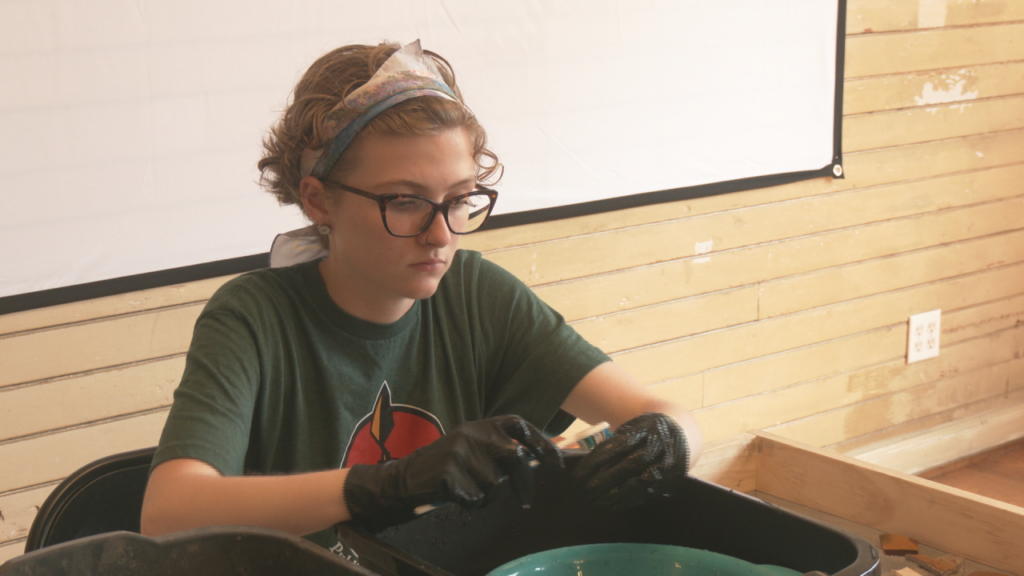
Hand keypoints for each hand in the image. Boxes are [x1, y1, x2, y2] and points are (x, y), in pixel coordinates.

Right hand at [342, 415, 561, 530]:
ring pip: (496, 484)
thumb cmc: (447, 465)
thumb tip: (542, 457)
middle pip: (514, 459)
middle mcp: (472, 434)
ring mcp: (460, 453)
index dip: (542, 443)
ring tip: (470, 489)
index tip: (558, 462)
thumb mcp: (473, 446)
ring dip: (488, 494)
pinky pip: (476, 498)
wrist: (405, 478)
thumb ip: (501, 448)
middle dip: (523, 484)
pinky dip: (471, 503)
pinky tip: (457, 496)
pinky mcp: (448, 475)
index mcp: (481, 425)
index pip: (520, 426)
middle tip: (526, 501)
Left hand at [572, 412, 688, 509]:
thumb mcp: (633, 427)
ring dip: (613, 495)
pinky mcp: (668, 482)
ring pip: (636, 483)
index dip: (595, 462)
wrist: (682, 433)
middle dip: (602, 481)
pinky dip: (627, 501)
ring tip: (594, 501)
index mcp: (645, 430)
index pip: (616, 447)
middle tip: (582, 490)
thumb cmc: (647, 430)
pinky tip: (611, 506)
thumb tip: (589, 462)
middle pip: (626, 467)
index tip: (577, 475)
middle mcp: (658, 448)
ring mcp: (665, 466)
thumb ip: (615, 442)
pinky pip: (646, 494)